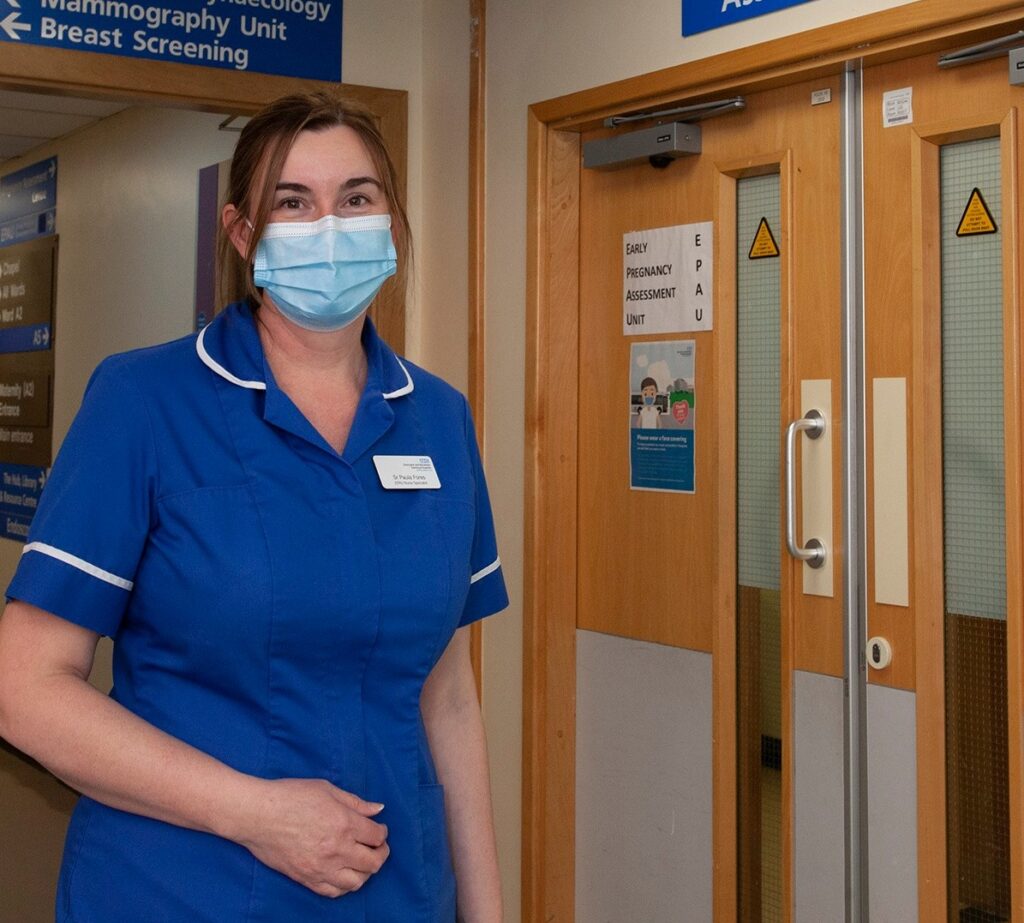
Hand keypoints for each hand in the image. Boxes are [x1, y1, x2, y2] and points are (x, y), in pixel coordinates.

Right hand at [236, 777, 389, 897]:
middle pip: (373, 863)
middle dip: (381, 854)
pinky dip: (344, 885)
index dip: (382, 832)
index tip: (378, 828)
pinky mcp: (306, 879)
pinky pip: (334, 892)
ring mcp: (321, 868)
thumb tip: (378, 809)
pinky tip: (344, 873)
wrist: (257, 814)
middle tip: (377, 846)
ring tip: (361, 860)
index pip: (377, 836)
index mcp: (344, 823)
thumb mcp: (327, 790)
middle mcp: (337, 849)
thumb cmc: (290, 796)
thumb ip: (355, 802)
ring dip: (365, 872)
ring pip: (357, 882)